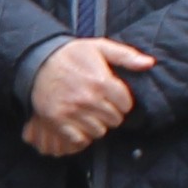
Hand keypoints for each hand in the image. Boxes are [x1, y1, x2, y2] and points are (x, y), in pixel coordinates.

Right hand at [24, 34, 149, 154]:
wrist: (38, 61)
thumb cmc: (72, 54)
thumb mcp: (100, 47)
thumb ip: (126, 56)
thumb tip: (150, 63)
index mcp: (101, 80)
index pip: (126, 104)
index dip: (122, 101)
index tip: (112, 97)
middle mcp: (88, 98)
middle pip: (114, 120)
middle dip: (111, 113)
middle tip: (100, 105)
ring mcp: (72, 111)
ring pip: (99, 131)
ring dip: (96, 125)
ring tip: (89, 113)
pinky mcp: (58, 121)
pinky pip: (80, 139)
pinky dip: (82, 135)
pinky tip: (79, 123)